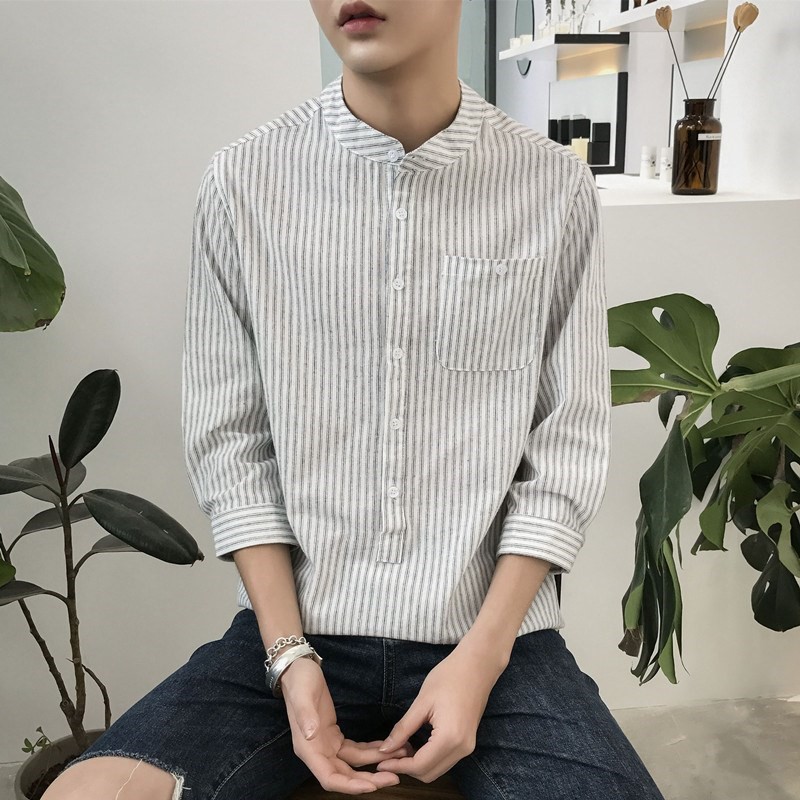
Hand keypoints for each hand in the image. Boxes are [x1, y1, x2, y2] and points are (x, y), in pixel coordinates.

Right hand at [280, 657, 413, 793]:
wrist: (297, 669)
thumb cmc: (298, 682)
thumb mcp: (302, 695)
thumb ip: (305, 715)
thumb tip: (310, 734)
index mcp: (308, 749)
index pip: (329, 778)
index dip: (350, 785)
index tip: (372, 786)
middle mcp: (317, 752)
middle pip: (345, 775)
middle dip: (370, 779)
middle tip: (395, 777)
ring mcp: (327, 745)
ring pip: (353, 763)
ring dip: (375, 763)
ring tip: (399, 757)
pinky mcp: (334, 735)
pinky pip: (355, 750)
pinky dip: (371, 750)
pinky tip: (386, 747)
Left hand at [374, 640, 507, 782]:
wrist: (477, 666)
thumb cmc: (449, 677)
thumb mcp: (422, 702)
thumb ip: (403, 729)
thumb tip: (385, 749)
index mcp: (450, 738)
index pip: (419, 766)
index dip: (397, 766)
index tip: (380, 760)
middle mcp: (462, 749)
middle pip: (428, 774)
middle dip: (406, 768)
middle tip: (388, 754)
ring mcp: (467, 747)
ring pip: (437, 770)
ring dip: (417, 764)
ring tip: (400, 748)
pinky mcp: (468, 743)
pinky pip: (445, 760)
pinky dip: (429, 758)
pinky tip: (416, 745)